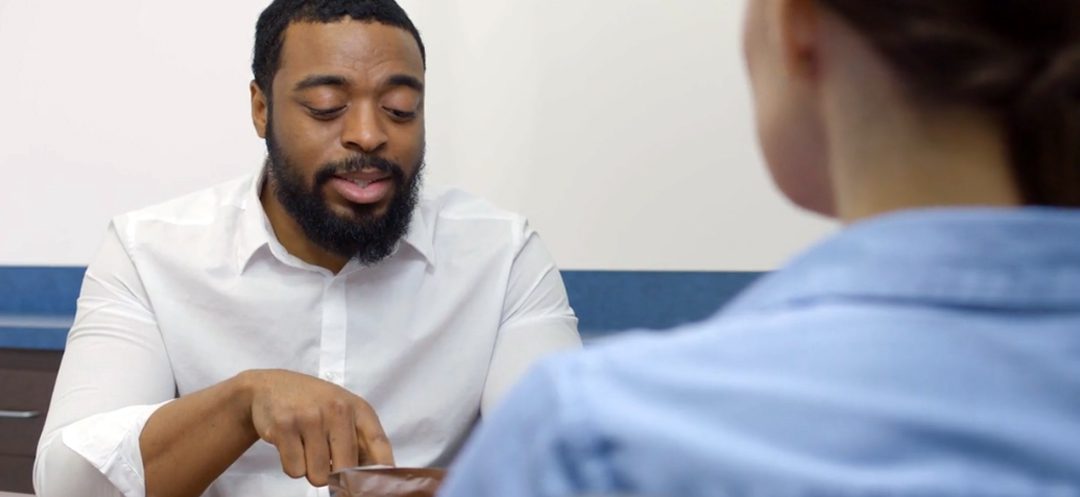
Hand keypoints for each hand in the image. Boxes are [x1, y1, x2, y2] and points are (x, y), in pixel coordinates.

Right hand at [240, 369, 394, 486]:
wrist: (271, 386)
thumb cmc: (314, 404)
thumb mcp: (344, 412)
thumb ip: (360, 441)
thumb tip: (373, 479)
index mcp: (358, 408)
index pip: (379, 443)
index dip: (381, 471)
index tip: (377, 487)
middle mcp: (337, 410)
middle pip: (346, 469)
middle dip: (336, 476)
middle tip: (325, 460)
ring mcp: (310, 417)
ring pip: (318, 475)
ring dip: (311, 470)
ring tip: (306, 447)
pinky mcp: (284, 426)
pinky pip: (295, 470)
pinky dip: (292, 465)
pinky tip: (291, 444)